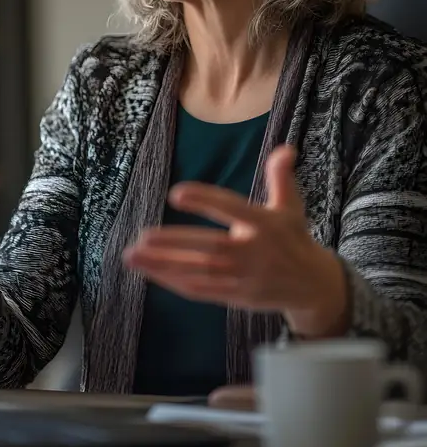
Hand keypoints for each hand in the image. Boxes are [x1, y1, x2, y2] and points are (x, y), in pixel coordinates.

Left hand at [123, 145, 348, 335]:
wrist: (313, 286)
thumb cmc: (293, 238)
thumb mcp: (291, 206)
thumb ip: (280, 177)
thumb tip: (285, 149)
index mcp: (266, 224)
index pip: (231, 208)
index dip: (205, 200)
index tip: (176, 193)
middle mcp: (254, 252)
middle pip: (209, 248)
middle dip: (174, 244)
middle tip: (142, 237)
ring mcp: (244, 278)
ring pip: (200, 272)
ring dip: (164, 266)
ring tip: (132, 256)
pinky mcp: (237, 296)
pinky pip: (201, 291)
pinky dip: (175, 283)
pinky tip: (150, 273)